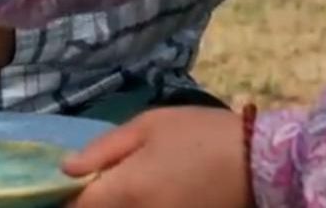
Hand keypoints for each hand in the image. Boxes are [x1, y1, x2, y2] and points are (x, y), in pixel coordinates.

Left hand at [62, 107, 252, 207]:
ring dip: (115, 205)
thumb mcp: (151, 125)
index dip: (67, 195)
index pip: (77, 206)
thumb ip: (105, 149)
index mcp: (126, 190)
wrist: (258, 164)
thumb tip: (67, 169)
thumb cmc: (201, 135)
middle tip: (98, 184)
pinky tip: (148, 196)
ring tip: (133, 185)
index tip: (71, 182)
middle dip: (93, 202)